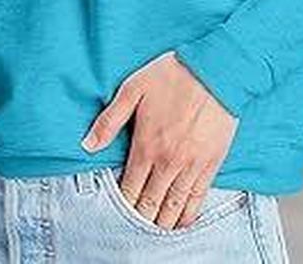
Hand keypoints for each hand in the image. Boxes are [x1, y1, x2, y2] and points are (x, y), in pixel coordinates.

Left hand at [81, 50, 238, 229]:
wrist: (215, 70)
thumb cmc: (173, 75)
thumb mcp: (133, 88)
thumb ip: (109, 120)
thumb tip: (87, 145)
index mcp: (146, 145)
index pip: (129, 190)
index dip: (121, 206)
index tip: (114, 214)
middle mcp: (168, 162)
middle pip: (150, 205)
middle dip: (139, 220)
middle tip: (131, 228)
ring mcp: (191, 166)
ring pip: (173, 208)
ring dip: (161, 223)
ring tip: (151, 232)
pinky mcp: (211, 164)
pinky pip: (197, 199)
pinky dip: (187, 216)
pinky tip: (180, 224)